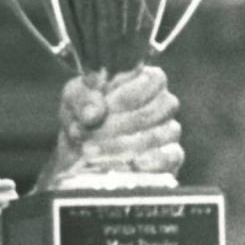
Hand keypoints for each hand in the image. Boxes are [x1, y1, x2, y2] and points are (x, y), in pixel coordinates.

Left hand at [44, 65, 182, 185]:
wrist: (80, 155)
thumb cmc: (82, 117)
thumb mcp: (74, 100)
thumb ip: (82, 99)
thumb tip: (94, 113)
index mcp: (146, 80)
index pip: (153, 80)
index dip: (129, 95)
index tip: (104, 108)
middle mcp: (163, 104)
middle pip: (157, 108)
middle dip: (119, 124)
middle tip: (88, 135)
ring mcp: (169, 131)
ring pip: (160, 134)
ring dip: (122, 145)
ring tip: (90, 152)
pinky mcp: (170, 158)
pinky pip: (170, 157)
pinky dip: (150, 162)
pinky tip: (130, 164)